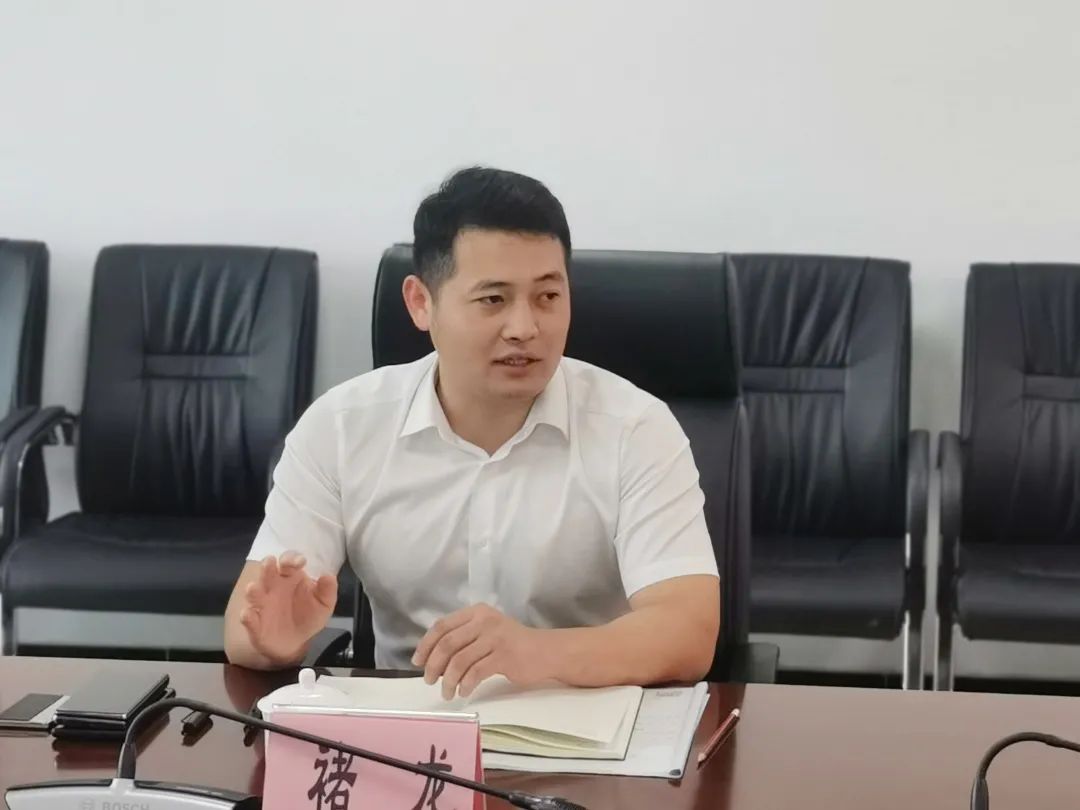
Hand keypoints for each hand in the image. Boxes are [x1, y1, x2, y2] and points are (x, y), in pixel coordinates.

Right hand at [239, 551, 336, 665]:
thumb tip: (328, 575)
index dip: (292, 558)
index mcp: (291, 577)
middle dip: (267, 566)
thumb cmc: (309, 616)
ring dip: (253, 590)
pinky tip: (249, 615)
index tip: (300, 562)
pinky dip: (247, 616)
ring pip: (253, 592)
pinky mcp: (254, 622)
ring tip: (254, 589)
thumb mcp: (324, 604)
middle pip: (267, 570)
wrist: (296, 643)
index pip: (288, 561)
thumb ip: (327, 590)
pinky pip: (247, 617)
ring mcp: (262, 603)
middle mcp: (273, 586)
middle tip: (269, 563)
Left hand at [412, 603, 549, 698]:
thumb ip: (463, 639)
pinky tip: (463, 692)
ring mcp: (495, 637)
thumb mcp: (486, 632)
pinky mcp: (504, 655)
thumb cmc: (512, 644)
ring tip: (447, 693)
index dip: (426, 644)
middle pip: (447, 643)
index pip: (441, 626)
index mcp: (476, 612)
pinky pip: (475, 672)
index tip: (418, 662)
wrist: (545, 651)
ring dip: (448, 680)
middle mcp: (484, 621)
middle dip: (433, 665)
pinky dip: (465, 685)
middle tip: (429, 680)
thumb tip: (432, 660)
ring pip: (459, 660)